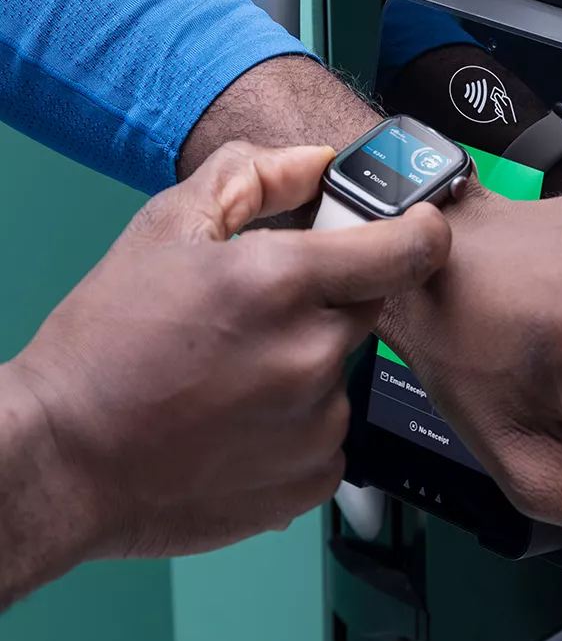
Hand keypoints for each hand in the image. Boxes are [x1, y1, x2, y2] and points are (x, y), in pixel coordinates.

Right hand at [5, 142, 448, 586]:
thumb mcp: (165, 229)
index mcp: (284, 283)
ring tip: (235, 378)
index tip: (413, 231)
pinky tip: (240, 424)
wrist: (64, 459)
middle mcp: (314, 355)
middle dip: (329, 303)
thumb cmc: (105, 346)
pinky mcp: (314, 478)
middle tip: (260, 318)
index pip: (410, 248)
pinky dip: (299, 426)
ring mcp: (319, 424)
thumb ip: (251, 178)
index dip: (418, 232)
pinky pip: (331, 434)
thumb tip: (317, 161)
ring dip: (308, 368)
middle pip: (369, 309)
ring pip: (346, 375)